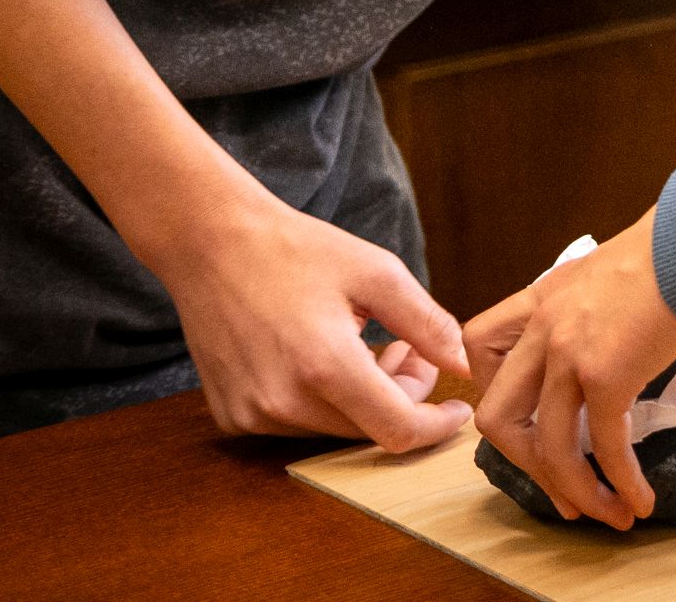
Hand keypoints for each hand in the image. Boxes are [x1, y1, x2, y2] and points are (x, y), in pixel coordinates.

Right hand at [144, 181, 469, 451]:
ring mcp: (252, 415)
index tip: (457, 408)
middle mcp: (284, 403)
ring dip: (364, 398)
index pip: (398, 430)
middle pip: (370, 429)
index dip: (436, 427)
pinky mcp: (232, 417)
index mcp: (325, 366)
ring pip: (336, 429)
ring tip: (365, 343)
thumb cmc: (296, 250)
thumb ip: (428, 324)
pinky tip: (321, 356)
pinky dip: (322, 401)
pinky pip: (297, 424)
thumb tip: (464, 363)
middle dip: (403, 396)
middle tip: (405, 347)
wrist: (210, 244)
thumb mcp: (377, 273)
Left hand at [467, 211, 675, 528]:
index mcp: (546, 294)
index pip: (479, 346)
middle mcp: (546, 325)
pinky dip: (620, 484)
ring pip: (547, 446)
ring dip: (576, 492)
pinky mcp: (607, 373)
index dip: (496, 392)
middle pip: (497, 414)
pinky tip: (640, 501)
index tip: (533, 421)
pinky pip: (604, 446)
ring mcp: (570, 350)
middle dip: (525, 463)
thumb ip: (606, 307)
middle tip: (561, 488)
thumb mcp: (620, 272)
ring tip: (608, 514)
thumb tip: (633, 337)